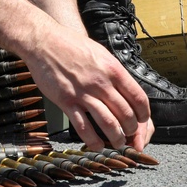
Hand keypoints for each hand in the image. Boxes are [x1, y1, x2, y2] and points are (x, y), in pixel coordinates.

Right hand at [20, 26, 153, 151]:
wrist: (43, 41)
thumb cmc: (70, 44)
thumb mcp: (100, 53)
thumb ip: (113, 71)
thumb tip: (125, 89)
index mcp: (113, 69)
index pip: (138, 98)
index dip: (144, 115)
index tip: (142, 121)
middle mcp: (101, 82)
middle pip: (126, 114)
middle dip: (132, 130)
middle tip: (130, 135)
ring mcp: (83, 93)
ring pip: (109, 124)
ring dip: (116, 138)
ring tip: (117, 143)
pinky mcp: (66, 101)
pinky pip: (84, 127)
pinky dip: (93, 141)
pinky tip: (97, 145)